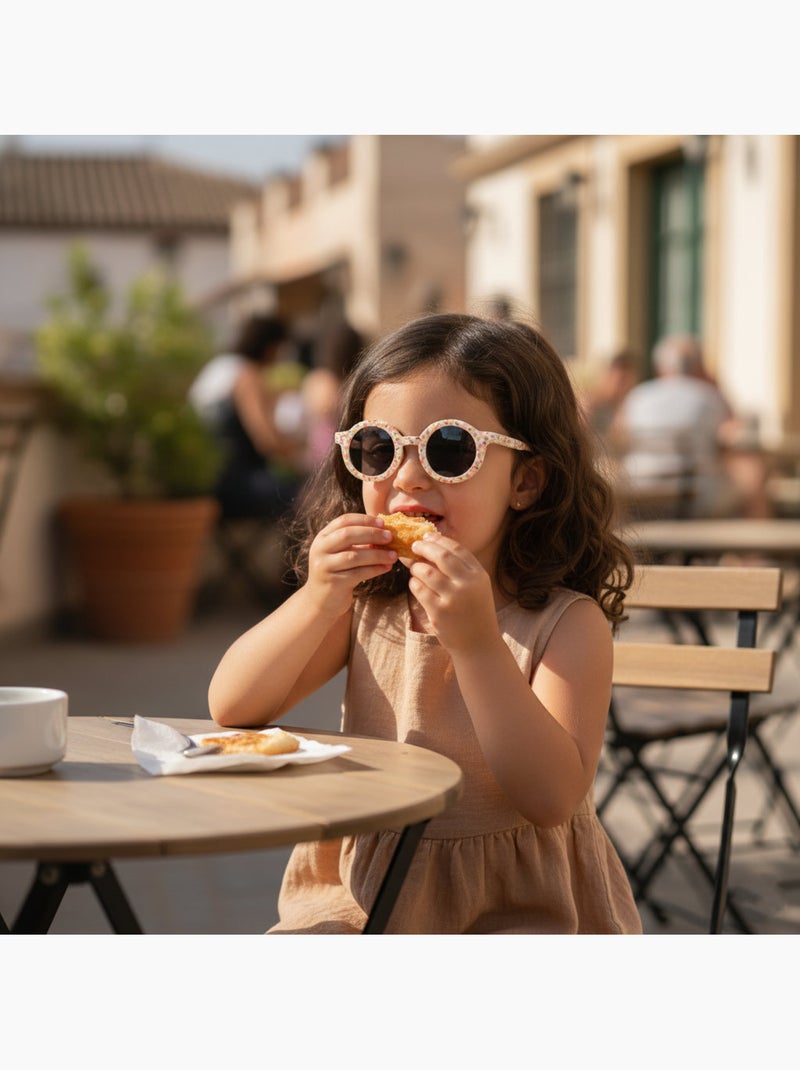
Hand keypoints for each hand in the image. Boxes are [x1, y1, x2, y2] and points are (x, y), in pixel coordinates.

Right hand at [306, 513, 395, 620]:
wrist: (322, 601)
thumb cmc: (338, 572)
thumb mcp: (343, 553)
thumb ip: (358, 542)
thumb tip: (386, 531)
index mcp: (323, 537)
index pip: (344, 521)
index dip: (365, 520)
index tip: (383, 523)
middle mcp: (320, 549)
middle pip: (347, 535)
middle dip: (371, 534)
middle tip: (390, 537)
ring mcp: (324, 566)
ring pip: (353, 556)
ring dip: (377, 554)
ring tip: (393, 555)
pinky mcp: (333, 582)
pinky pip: (358, 573)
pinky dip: (375, 569)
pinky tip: (387, 567)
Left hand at [407, 534, 499, 653]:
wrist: (478, 644)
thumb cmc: (474, 612)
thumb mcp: (476, 587)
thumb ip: (460, 568)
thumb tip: (432, 545)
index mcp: (478, 575)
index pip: (456, 549)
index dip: (439, 540)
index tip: (427, 537)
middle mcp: (467, 585)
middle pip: (440, 556)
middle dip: (424, 548)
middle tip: (414, 546)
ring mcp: (452, 599)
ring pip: (425, 572)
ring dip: (416, 567)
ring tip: (414, 568)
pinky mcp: (438, 612)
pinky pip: (418, 590)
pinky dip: (414, 584)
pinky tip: (415, 584)